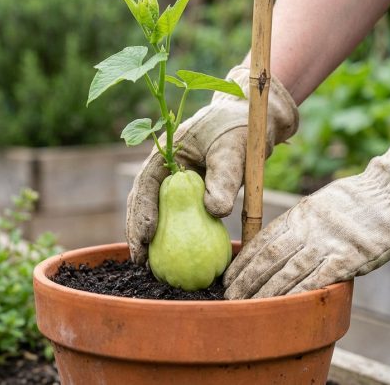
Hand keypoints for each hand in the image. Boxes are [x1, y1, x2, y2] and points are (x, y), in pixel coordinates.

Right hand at [126, 65, 298, 263]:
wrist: (252, 120)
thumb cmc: (241, 127)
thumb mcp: (234, 150)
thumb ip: (225, 177)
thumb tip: (217, 211)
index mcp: (167, 154)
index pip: (145, 185)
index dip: (141, 213)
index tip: (145, 237)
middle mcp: (166, 171)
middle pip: (143, 203)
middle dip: (137, 232)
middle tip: (140, 262)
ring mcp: (176, 184)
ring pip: (157, 214)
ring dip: (152, 240)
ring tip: (152, 269)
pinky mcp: (191, 195)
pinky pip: (179, 219)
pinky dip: (176, 239)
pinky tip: (180, 262)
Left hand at [223, 136, 389, 298]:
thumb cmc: (357, 200)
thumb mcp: (319, 204)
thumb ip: (299, 224)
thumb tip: (277, 244)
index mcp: (299, 215)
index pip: (262, 241)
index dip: (243, 262)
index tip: (229, 277)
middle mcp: (307, 229)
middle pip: (268, 259)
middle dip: (247, 281)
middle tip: (230, 298)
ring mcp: (326, 244)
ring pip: (287, 272)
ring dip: (266, 293)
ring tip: (249, 307)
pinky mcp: (347, 259)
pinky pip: (317, 280)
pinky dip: (298, 295)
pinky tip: (284, 308)